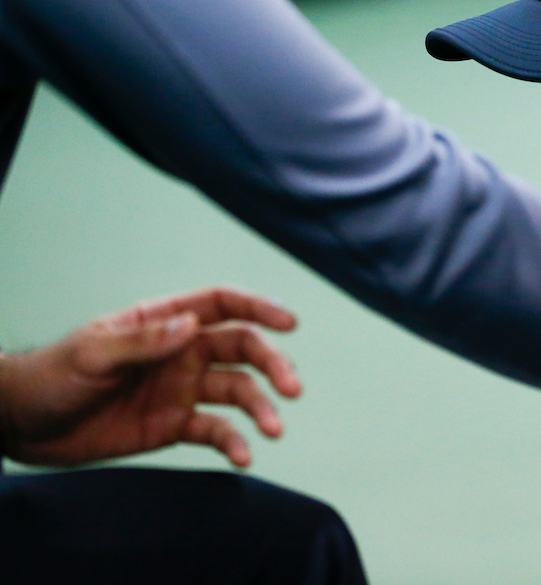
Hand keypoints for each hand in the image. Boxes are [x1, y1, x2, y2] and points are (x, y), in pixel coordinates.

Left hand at [0, 287, 300, 467]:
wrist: (25, 425)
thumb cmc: (53, 375)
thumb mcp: (94, 353)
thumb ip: (146, 340)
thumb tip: (194, 326)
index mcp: (164, 320)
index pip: (222, 304)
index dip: (259, 308)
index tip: (289, 322)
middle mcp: (183, 351)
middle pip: (244, 349)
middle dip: (273, 365)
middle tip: (293, 388)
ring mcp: (183, 388)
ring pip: (239, 392)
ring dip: (261, 408)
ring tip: (273, 430)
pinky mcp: (176, 425)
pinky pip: (215, 431)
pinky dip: (234, 443)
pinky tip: (244, 456)